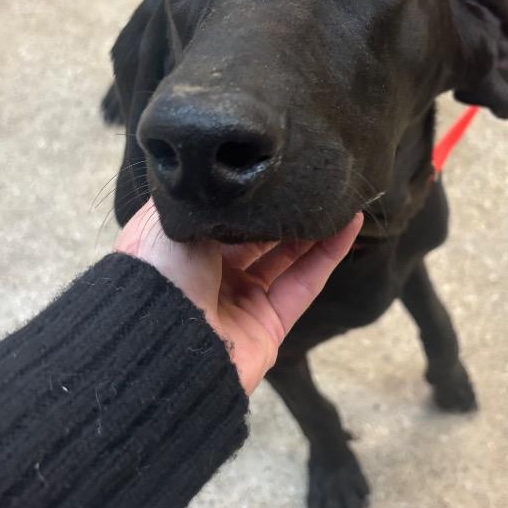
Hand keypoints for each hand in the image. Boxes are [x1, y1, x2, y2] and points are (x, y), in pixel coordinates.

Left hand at [115, 200, 362, 393]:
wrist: (161, 344)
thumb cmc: (157, 274)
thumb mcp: (171, 219)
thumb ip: (207, 198)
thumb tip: (233, 177)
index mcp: (179, 246)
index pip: (218, 212)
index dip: (245, 191)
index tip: (272, 164)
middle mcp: (209, 272)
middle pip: (256, 233)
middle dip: (283, 207)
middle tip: (313, 176)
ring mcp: (241, 299)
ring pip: (287, 255)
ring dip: (313, 225)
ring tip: (339, 193)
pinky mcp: (270, 323)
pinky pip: (305, 282)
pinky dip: (329, 253)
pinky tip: (350, 222)